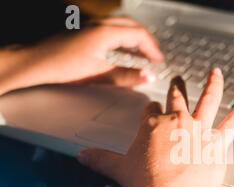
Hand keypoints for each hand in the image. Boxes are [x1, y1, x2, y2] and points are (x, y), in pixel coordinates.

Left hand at [3, 16, 163, 91]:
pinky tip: (122, 47)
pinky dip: (124, 35)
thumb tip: (148, 77)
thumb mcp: (99, 74)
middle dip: (147, 39)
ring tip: (143, 50)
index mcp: (106, 32)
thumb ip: (126, 76)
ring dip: (136, 35)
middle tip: (155, 54)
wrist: (35, 61)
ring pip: (122, 24)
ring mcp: (91, 25)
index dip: (152, 48)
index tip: (159, 61)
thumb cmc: (62, 66)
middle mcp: (100, 24)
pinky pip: (112, 27)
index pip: (139, 35)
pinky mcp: (85, 30)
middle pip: (133, 25)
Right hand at [78, 68, 233, 186]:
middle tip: (178, 78)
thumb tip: (81, 156)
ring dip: (213, 85)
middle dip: (177, 87)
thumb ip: (100, 159)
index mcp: (152, 125)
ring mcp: (198, 130)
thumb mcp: (117, 169)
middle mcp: (176, 122)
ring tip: (217, 73)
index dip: (150, 111)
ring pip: (207, 101)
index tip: (151, 110)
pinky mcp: (217, 144)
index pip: (150, 111)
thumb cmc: (144, 184)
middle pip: (176, 98)